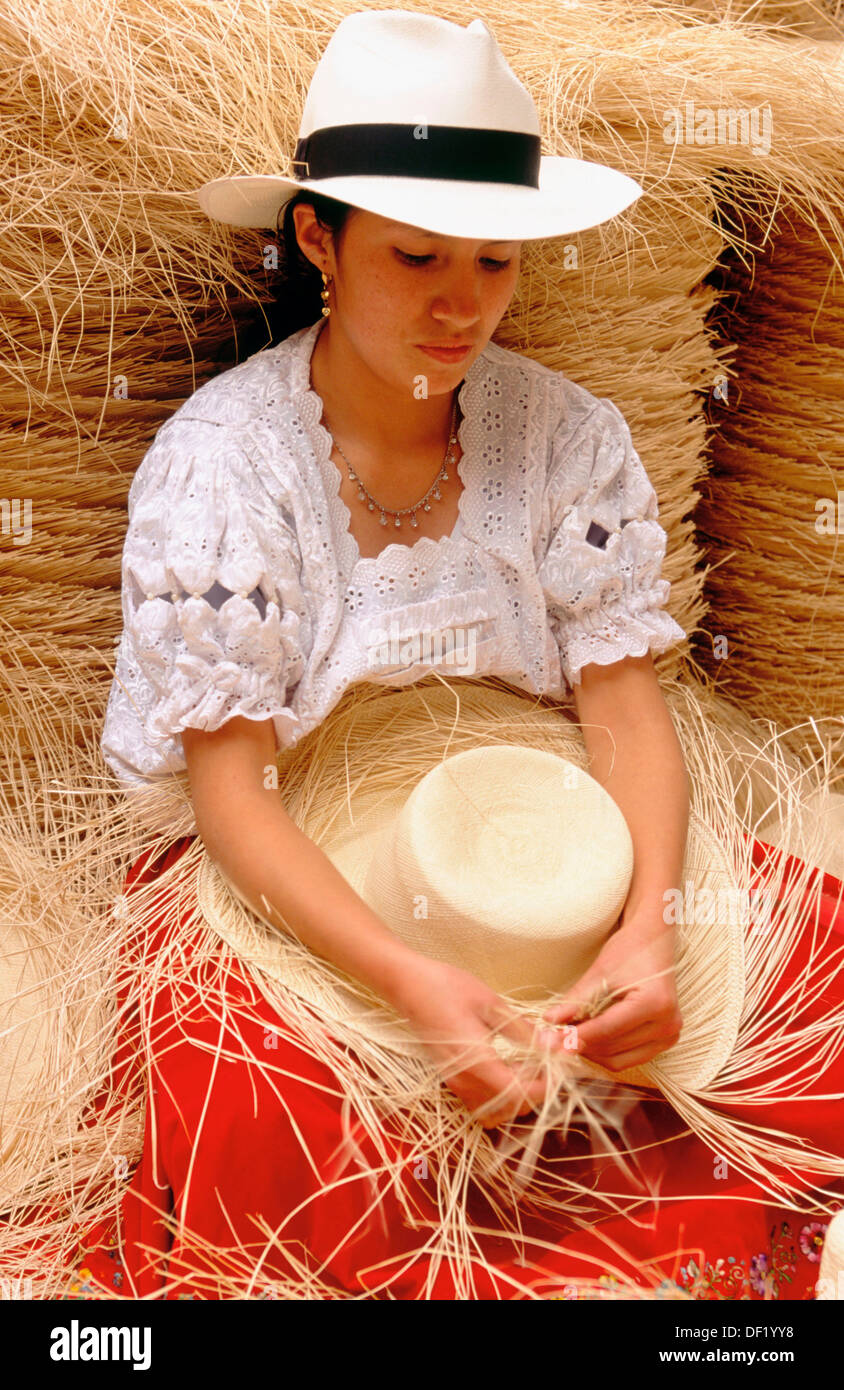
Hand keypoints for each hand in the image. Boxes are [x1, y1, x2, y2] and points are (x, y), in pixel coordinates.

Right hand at [388, 956, 552, 1128]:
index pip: (520, 1094)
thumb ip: (524, 1032)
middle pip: (511, 1108)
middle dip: (537, 1090)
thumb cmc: (448, 988)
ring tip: (531, 1067)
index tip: (561, 1066)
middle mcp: (464, 1082)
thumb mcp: (492, 1004)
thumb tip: (556, 1047)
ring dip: (518, 1097)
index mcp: (477, 1063)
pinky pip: (482, 1104)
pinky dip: (501, 1096)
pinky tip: (509, 1069)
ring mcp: (455, 1084)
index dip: (546, 1086)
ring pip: (497, 1112)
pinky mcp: (451, 1080)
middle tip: (550, 1063)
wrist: (409, 985)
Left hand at [539, 910, 681, 1073]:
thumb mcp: (599, 973)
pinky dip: (606, 1052)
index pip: (607, 1029)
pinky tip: (589, 1038)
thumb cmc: (628, 951)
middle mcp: (667, 1024)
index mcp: (655, 1004)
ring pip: (619, 1060)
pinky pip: (629, 1058)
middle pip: (612, 1048)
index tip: (550, 1040)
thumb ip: (576, 1001)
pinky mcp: (665, 1040)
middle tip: (553, 1038)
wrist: (653, 944)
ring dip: (591, 1052)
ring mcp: (669, 1036)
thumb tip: (549, 1021)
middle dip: (580, 1045)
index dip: (575, 1036)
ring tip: (570, 1035)